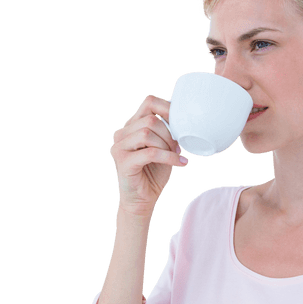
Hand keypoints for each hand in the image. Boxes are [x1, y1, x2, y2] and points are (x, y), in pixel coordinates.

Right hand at [110, 95, 188, 216]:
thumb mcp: (163, 147)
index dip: (167, 108)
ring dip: (166, 145)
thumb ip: (166, 132)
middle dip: (169, 133)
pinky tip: (179, 163)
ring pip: (147, 133)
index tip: (181, 122)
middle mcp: (122, 134)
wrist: (141, 200)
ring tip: (174, 155)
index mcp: (132, 126)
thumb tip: (183, 121)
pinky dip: (168, 157)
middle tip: (177, 147)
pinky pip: (150, 152)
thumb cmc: (152, 173)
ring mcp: (119, 147)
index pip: (149, 103)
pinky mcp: (123, 162)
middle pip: (150, 119)